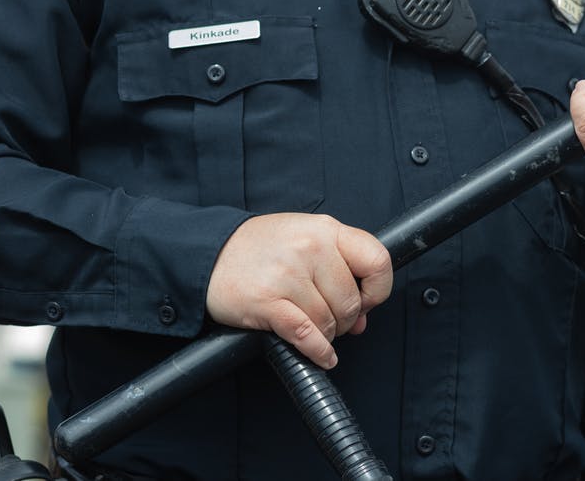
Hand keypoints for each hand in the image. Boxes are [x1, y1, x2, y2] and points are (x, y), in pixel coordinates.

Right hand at [206, 213, 392, 368]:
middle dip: (345, 320)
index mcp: (325, 229)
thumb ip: (338, 272)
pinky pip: (306, 335)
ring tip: (312, 327)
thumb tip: (363, 318)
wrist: (207, 253)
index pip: (378, 260)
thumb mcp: (304, 242)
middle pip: (351, 300)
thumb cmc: (258, 248)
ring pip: (328, 321)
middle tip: (330, 319)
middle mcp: (310, 248)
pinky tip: (321, 355)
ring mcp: (287, 274)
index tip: (367, 301)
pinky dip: (318, 351)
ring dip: (326, 334)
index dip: (377, 289)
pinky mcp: (267, 302)